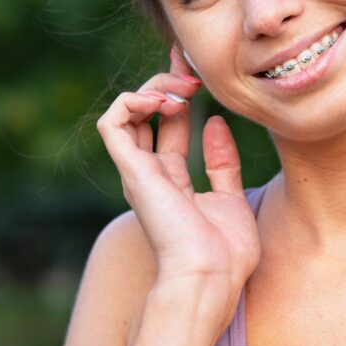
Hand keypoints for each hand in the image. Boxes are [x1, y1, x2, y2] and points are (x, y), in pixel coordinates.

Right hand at [96, 44, 260, 295]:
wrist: (211, 276)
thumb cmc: (225, 252)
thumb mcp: (231, 197)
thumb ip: (222, 162)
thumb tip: (216, 124)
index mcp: (171, 179)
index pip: (170, 123)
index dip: (180, 92)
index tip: (198, 68)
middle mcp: (149, 173)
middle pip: (147, 112)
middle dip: (167, 80)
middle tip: (193, 69)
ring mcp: (137, 172)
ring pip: (127, 111)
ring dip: (153, 88)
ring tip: (183, 88)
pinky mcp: (131, 171)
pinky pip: (113, 123)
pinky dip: (132, 102)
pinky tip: (164, 101)